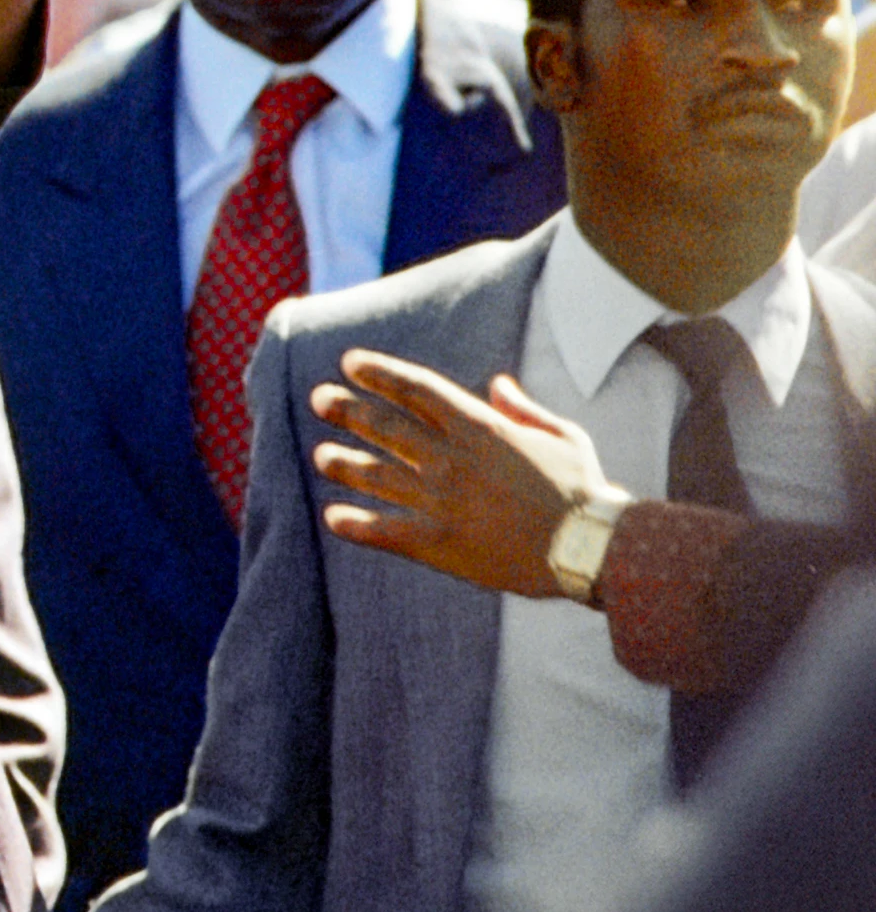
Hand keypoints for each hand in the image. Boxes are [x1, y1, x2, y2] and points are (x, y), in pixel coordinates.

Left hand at [311, 348, 609, 597]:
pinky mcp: (437, 543)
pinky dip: (354, 523)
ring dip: (343, 462)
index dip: (379, 373)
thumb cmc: (583, 490)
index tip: (350, 363)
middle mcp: (451, 459)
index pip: (416, 389)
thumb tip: (497, 384)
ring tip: (321, 456)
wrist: (591, 548)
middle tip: (320, 399)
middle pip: (384, 425)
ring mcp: (439, 501)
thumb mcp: (562, 435)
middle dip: (347, 409)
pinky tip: (333, 517)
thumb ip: (524, 409)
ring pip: (374, 475)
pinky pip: (382, 530)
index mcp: (480, 428)